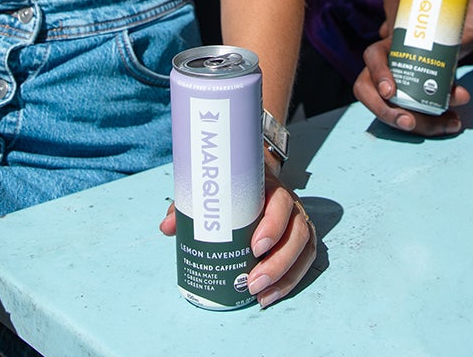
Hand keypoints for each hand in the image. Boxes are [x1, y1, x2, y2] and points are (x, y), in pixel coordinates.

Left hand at [158, 163, 317, 306]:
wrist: (255, 176)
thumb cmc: (234, 185)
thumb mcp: (215, 188)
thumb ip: (191, 204)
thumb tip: (167, 227)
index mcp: (272, 189)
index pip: (281, 204)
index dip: (273, 226)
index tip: (255, 247)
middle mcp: (291, 206)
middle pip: (297, 234)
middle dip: (278, 263)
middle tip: (252, 283)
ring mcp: (298, 223)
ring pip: (304, 250)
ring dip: (285, 277)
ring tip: (260, 296)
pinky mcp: (298, 240)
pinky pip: (304, 261)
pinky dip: (290, 281)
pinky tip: (271, 295)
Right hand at [351, 36, 469, 136]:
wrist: (433, 50)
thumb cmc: (431, 47)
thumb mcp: (440, 50)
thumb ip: (451, 69)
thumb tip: (463, 96)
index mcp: (386, 49)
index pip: (373, 56)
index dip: (379, 74)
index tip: (389, 92)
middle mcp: (378, 72)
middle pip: (367, 93)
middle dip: (386, 112)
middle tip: (408, 123)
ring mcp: (383, 90)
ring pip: (386, 111)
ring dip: (414, 124)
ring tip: (442, 126)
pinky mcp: (396, 105)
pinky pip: (403, 118)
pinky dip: (428, 125)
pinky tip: (448, 124)